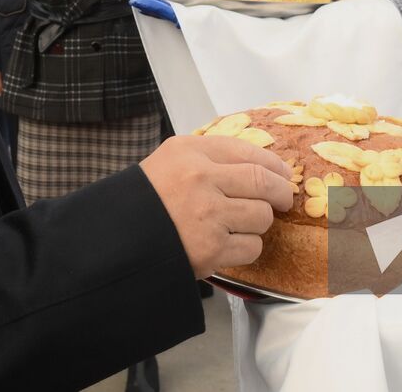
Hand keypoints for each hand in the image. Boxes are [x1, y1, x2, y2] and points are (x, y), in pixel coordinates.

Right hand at [140, 135, 294, 278]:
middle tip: (284, 199)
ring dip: (260, 222)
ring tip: (242, 223)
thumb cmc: (146, 200)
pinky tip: (230, 243)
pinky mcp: (210, 250)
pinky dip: (248, 247)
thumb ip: (211, 157)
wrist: (117, 241)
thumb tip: (263, 165)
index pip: (247, 151)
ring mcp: (207, 215)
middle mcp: (199, 179)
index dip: (274, 164)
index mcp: (190, 152)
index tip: (283, 173)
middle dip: (281, 192)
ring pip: (262, 216)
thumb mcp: (171, 161)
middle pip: (263, 182)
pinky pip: (252, 246)